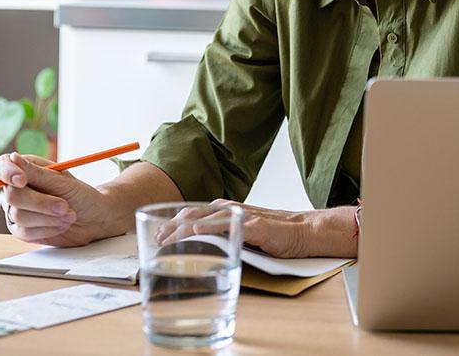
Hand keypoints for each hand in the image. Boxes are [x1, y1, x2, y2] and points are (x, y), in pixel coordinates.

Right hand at [0, 152, 114, 246]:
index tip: (22, 180)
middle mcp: (17, 189)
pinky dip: (47, 229)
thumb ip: (37, 173)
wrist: (94, 218)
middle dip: (41, 203)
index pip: (0, 166)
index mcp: (26, 170)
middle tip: (64, 206)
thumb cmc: (81, 194)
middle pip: (11, 196)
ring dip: (48, 217)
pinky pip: (25, 232)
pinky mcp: (21, 230)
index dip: (7, 172)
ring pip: (19, 216)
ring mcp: (16, 211)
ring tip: (69, 215)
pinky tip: (62, 224)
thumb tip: (13, 158)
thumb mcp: (63, 181)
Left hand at [156, 200, 312, 258]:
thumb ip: (222, 234)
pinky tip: (197, 229)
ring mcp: (243, 216)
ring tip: (168, 235)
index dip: (173, 223)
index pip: (193, 213)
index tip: (156, 235)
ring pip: (207, 217)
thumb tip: (197, 248)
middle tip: (155, 238)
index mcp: (226, 210)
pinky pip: (230, 224)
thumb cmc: (273, 235)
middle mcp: (231, 209)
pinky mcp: (256, 226)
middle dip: (172, 225)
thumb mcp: (242, 232)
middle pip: (194, 213)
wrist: (304, 231)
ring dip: (185, 226)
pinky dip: (212, 225)